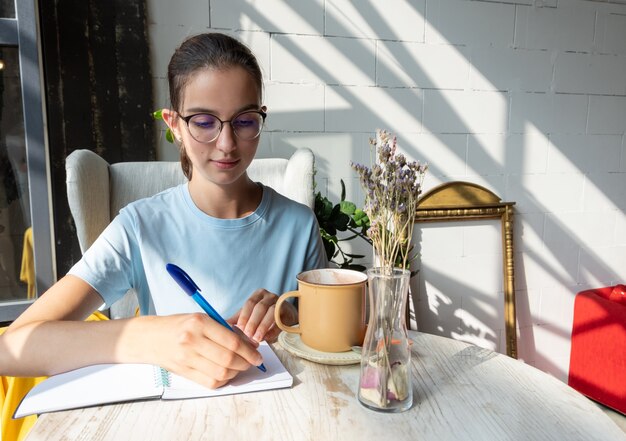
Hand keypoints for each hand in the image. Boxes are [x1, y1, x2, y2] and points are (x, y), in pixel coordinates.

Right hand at [149, 313, 263, 388]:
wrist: (149, 338)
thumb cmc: (178, 326)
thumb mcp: (201, 319)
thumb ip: (223, 330)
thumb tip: (249, 342)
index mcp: (199, 322)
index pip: (231, 341)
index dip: (249, 350)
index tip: (257, 354)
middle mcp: (192, 340)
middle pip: (228, 358)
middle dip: (246, 362)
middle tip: (252, 361)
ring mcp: (187, 358)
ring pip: (221, 372)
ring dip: (236, 372)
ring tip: (240, 366)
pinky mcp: (184, 371)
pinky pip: (210, 381)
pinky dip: (223, 379)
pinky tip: (226, 373)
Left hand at [229, 289, 297, 342]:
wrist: (284, 317)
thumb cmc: (263, 316)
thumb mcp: (250, 315)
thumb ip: (237, 319)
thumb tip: (221, 325)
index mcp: (258, 295)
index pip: (249, 303)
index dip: (244, 316)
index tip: (239, 328)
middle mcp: (269, 296)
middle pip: (260, 307)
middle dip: (253, 322)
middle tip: (248, 335)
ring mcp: (280, 303)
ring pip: (271, 312)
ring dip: (263, 326)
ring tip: (257, 338)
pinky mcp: (287, 312)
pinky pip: (280, 320)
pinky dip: (273, 330)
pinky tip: (267, 338)